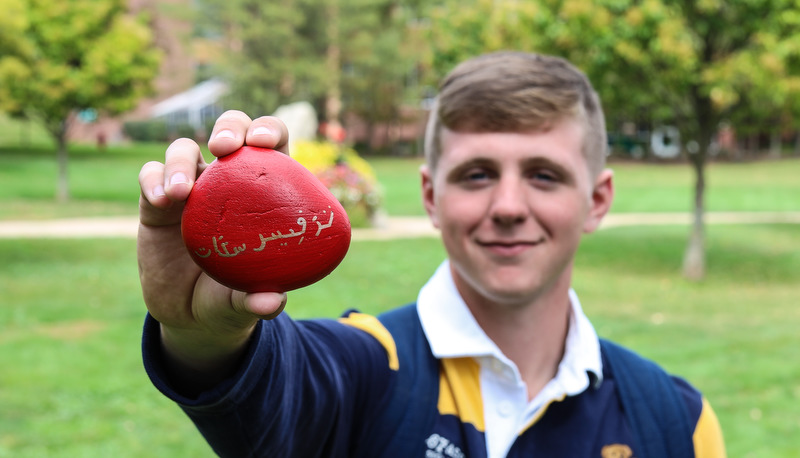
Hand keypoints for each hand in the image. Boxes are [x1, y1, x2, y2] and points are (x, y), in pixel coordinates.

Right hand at [137, 110, 290, 388]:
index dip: (270, 131)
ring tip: (182, 191)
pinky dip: (154, 179)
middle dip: (229, 128)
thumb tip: (273, 302)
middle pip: (231, 131)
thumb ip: (257, 300)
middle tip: (224, 147)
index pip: (273, 145)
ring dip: (182, 161)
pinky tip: (160, 199)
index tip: (264, 142)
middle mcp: (228, 181)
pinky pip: (151, 176)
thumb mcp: (245, 303)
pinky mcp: (155, 202)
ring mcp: (191, 188)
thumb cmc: (232, 299)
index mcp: (263, 192)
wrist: (191, 316)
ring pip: (184, 149)